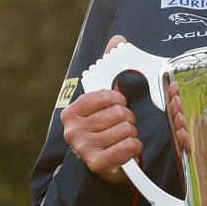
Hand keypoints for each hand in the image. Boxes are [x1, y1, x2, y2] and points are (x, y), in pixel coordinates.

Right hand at [60, 36, 140, 183]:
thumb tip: (118, 39)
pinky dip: (134, 148)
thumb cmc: (105, 129)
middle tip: (121, 127)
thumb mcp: (105, 101)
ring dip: (132, 134)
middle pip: (120, 113)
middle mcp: (72, 129)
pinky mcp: (96, 163)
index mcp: (72, 111)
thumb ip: (110, 68)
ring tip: (122, 139)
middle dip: (128, 120)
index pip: (109, 96)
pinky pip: (129, 146)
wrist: (103, 165)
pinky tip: (126, 151)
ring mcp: (82, 148)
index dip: (120, 100)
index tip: (116, 107)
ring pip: (127, 130)